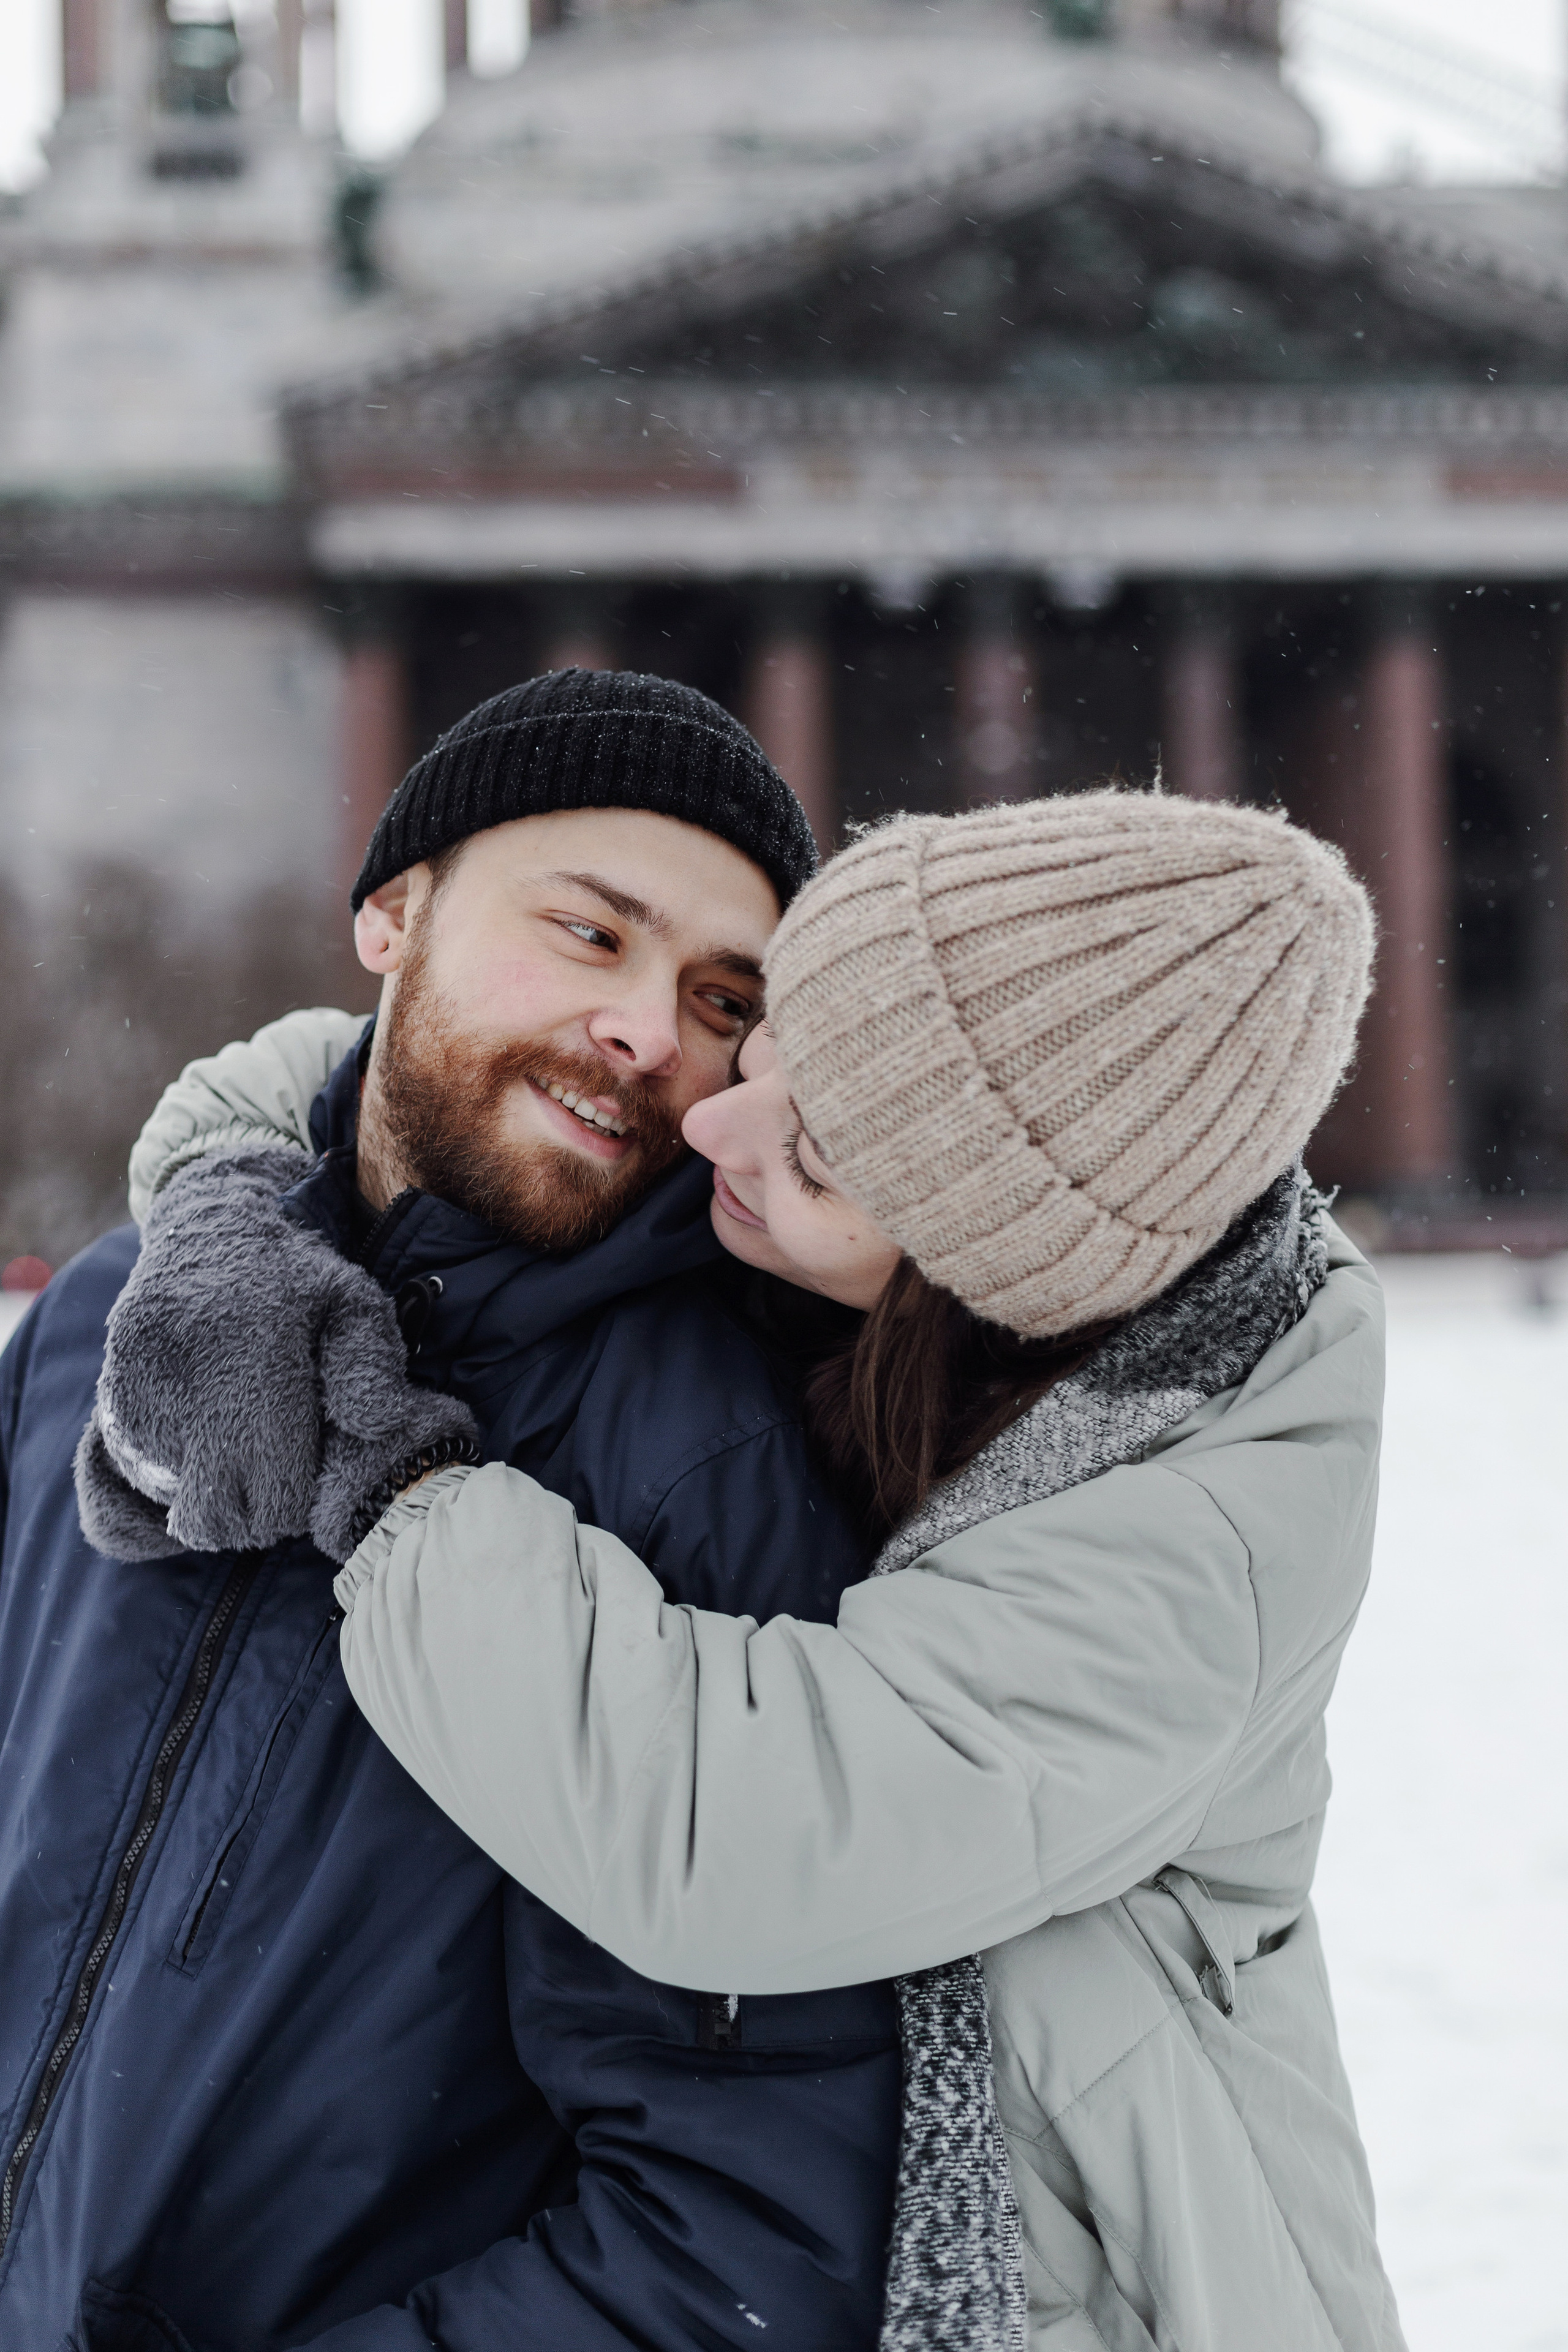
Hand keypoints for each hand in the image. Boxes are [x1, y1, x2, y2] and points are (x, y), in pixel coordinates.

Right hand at [75, 1149, 474, 1563]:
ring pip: (169, 1497)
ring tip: (236, 1453)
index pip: (272, 1492)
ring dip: (203, 1493)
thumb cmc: (298, 1278)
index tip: (303, 1482)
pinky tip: (198, 1437)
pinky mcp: (111, 1379)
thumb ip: (373, 1365)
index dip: (291, 1506)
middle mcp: (190, 1366)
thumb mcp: (355, 1302)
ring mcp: (139, 1375)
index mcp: (260, 1350)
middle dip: (248, 1515)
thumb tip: (375, 1427)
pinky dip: (166, 1470)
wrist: (212, 1223)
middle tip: (270, 1485)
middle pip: (214, 1513)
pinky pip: (128, 1467)